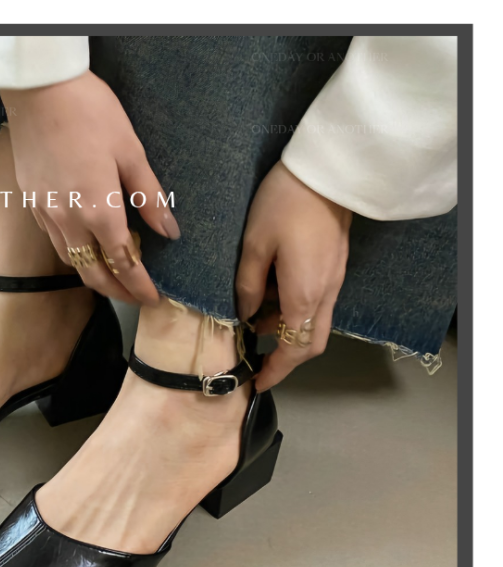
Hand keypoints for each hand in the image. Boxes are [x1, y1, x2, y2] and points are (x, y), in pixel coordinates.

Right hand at [0, 72, 179, 305]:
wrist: (38, 89)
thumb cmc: (90, 112)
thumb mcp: (131, 151)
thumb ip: (149, 197)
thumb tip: (169, 231)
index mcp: (98, 211)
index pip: (123, 264)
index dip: (140, 285)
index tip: (153, 298)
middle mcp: (69, 222)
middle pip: (93, 274)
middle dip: (116, 291)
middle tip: (134, 298)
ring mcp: (45, 214)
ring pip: (71, 260)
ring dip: (93, 274)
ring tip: (112, 275)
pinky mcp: (30, 202)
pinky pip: (54, 239)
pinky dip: (72, 251)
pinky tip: (83, 243)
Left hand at [236, 162, 351, 389]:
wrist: (329, 170)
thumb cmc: (286, 204)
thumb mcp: (254, 247)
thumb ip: (248, 287)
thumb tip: (245, 315)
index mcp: (304, 295)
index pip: (293, 349)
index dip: (276, 371)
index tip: (258, 384)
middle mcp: (324, 294)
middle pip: (310, 343)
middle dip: (286, 359)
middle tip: (258, 363)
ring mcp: (333, 280)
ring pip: (314, 323)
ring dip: (287, 332)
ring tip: (253, 326)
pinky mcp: (333, 265)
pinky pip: (316, 302)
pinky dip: (294, 312)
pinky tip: (269, 299)